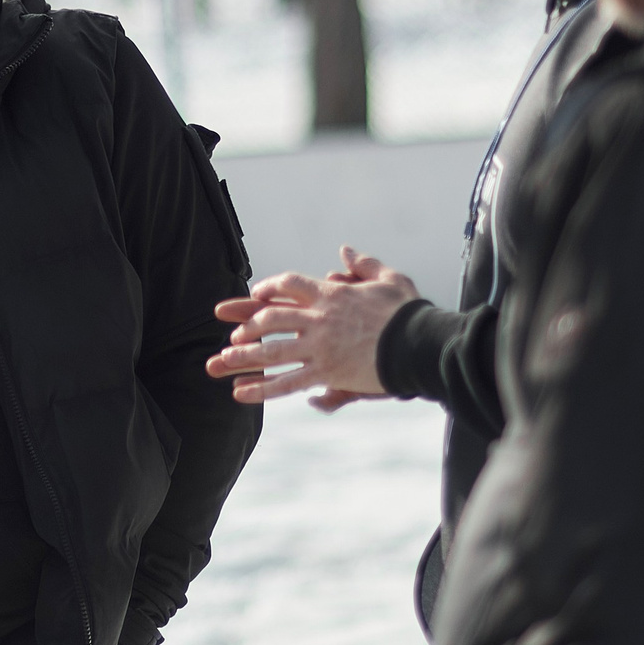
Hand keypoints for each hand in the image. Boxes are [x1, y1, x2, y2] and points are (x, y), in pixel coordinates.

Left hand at [207, 248, 416, 405]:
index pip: (289, 285)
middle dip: (249, 325)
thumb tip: (345, 250)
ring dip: (244, 356)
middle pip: (272, 317)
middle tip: (236, 334)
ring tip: (222, 362)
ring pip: (272, 351)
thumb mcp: (388, 279)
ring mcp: (321, 347)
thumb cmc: (408, 313)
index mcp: (331, 295)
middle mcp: (319, 319)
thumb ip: (363, 265)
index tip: (256, 295)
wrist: (421, 344)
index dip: (269, 288)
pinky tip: (240, 394)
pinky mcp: (327, 372)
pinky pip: (288, 382)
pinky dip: (262, 389)